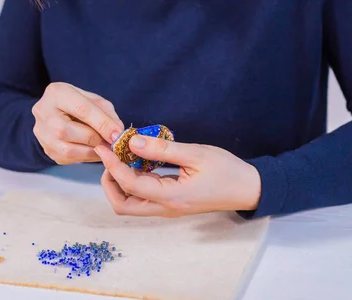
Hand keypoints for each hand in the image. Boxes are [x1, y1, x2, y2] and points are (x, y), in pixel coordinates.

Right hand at [32, 82, 123, 163]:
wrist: (57, 112)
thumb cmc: (78, 103)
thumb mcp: (93, 100)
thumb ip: (106, 113)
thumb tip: (117, 132)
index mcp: (57, 93)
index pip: (81, 109)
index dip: (102, 123)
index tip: (118, 134)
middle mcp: (43, 113)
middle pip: (68, 131)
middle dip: (95, 139)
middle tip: (112, 143)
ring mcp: (42, 133)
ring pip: (68, 150)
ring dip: (92, 152)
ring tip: (106, 148)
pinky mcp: (47, 149)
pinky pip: (68, 159)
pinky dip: (86, 157)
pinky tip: (95, 151)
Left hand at [94, 135, 261, 216]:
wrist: (248, 189)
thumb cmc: (227, 170)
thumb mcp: (195, 154)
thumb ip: (162, 150)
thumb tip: (133, 142)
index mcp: (171, 197)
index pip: (130, 184)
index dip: (113, 165)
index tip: (104, 146)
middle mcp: (165, 208)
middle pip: (122, 205)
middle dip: (109, 182)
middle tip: (110, 157)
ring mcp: (167, 208)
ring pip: (130, 204)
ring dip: (119, 182)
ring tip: (122, 156)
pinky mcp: (170, 204)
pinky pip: (143, 197)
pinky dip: (133, 181)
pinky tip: (138, 161)